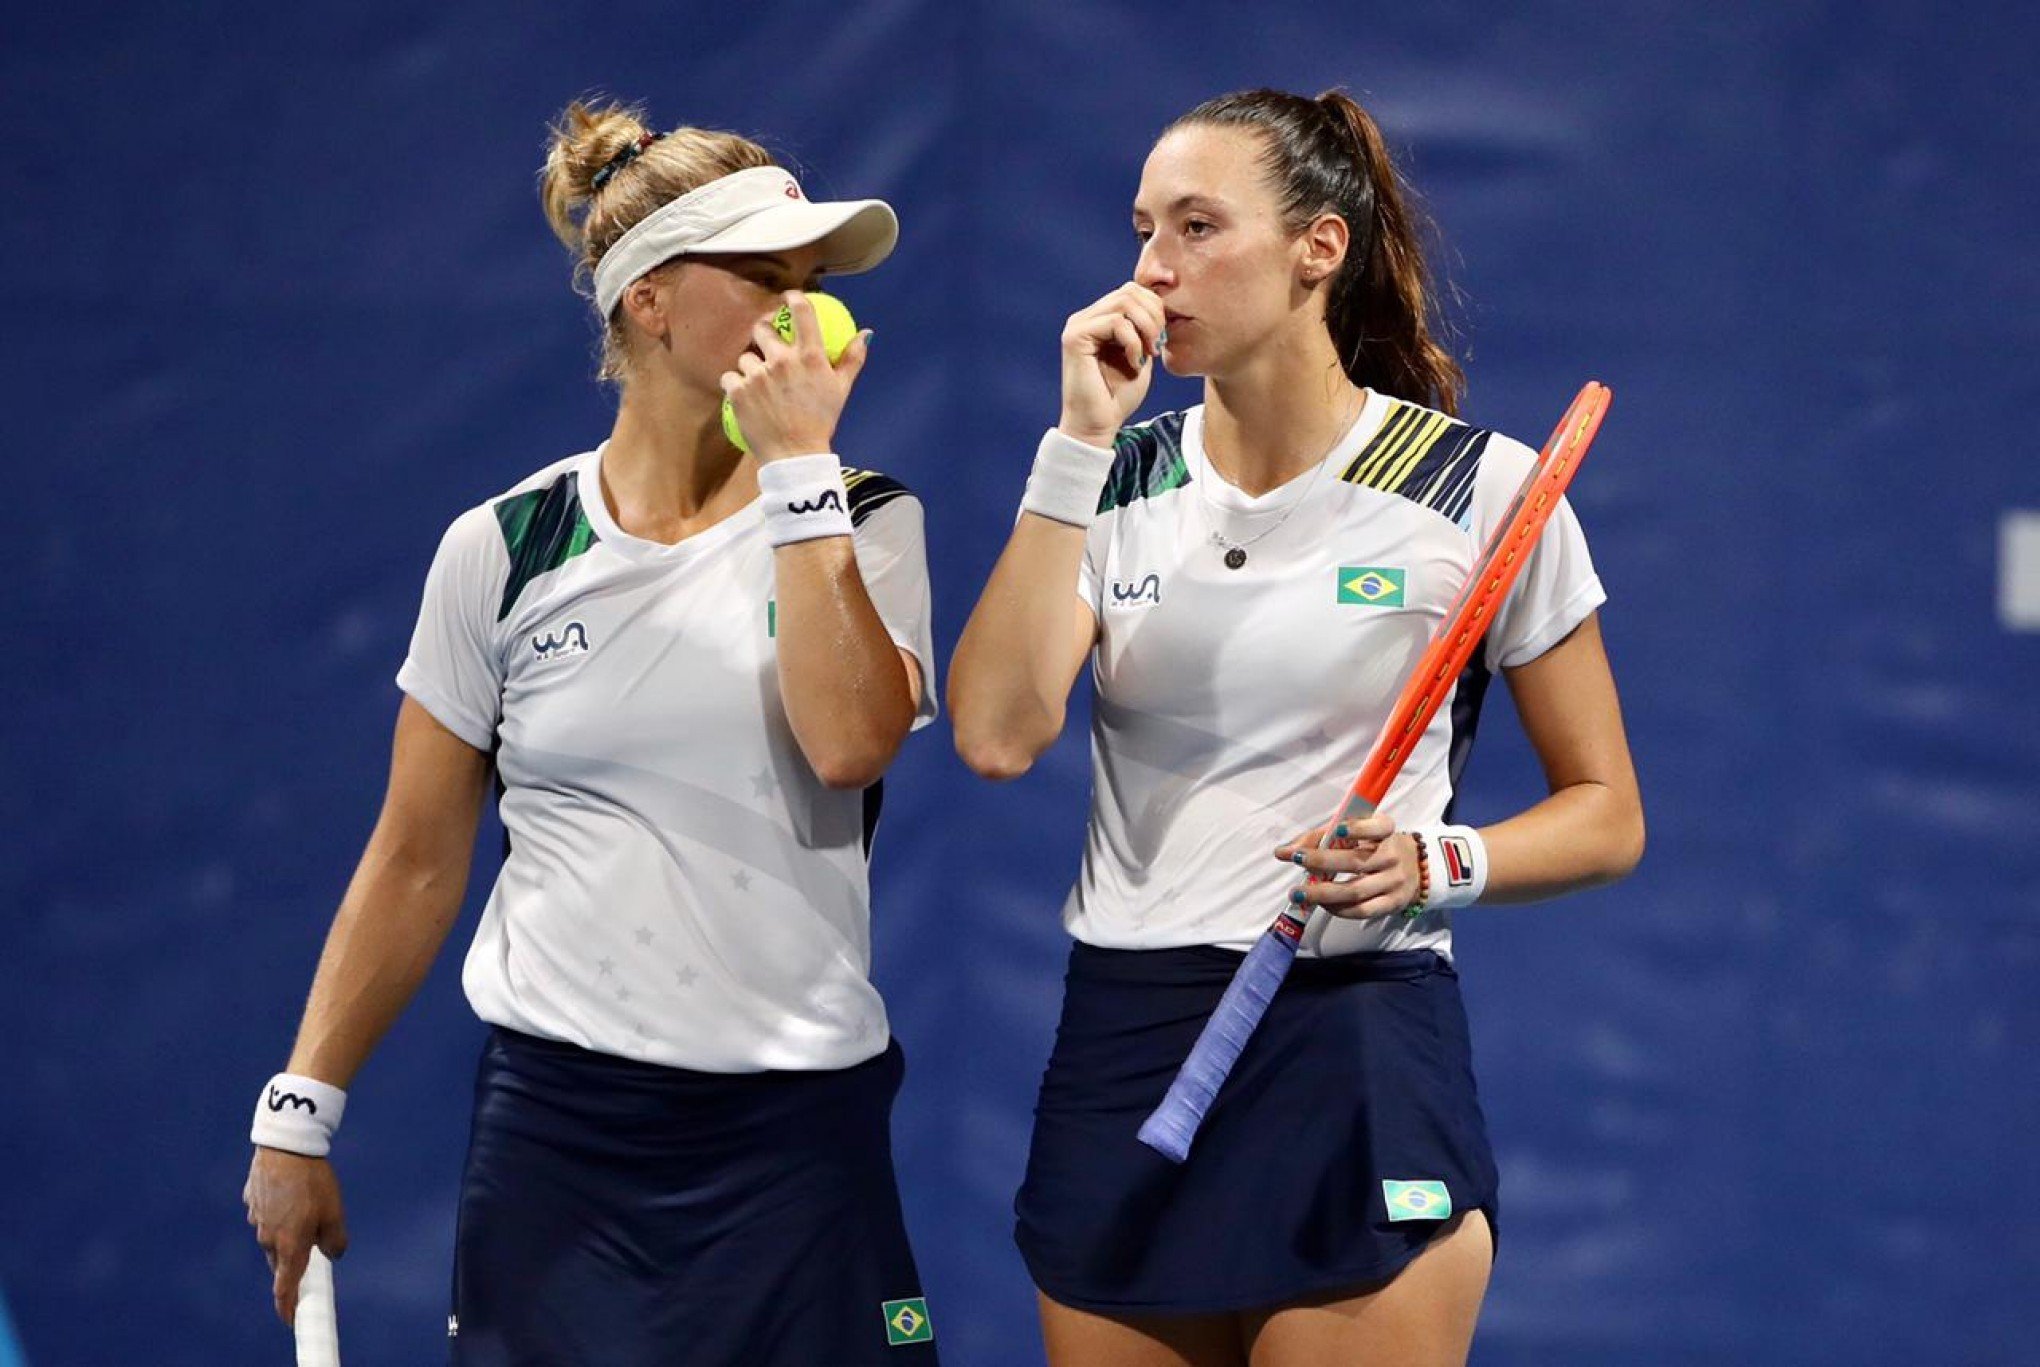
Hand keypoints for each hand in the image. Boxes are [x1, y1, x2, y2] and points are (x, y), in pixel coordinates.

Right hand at [244, 1146, 348, 1326]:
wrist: (286, 1147)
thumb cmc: (313, 1182)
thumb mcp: (334, 1212)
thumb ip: (335, 1240)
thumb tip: (333, 1253)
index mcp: (290, 1245)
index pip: (285, 1287)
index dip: (287, 1306)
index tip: (289, 1320)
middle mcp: (268, 1238)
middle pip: (280, 1261)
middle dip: (294, 1261)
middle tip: (311, 1248)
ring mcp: (256, 1219)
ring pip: (273, 1236)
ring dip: (287, 1232)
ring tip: (306, 1207)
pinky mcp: (252, 1201)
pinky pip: (267, 1213)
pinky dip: (278, 1210)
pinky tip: (290, 1192)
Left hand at [721, 292, 872, 462]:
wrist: (795, 456)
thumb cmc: (821, 422)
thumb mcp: (842, 389)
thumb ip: (853, 358)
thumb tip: (866, 333)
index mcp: (810, 357)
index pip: (801, 312)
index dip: (793, 299)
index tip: (788, 298)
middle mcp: (782, 361)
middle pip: (762, 329)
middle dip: (763, 334)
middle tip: (767, 347)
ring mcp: (758, 375)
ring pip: (746, 358)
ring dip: (751, 369)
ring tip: (762, 389)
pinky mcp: (738, 391)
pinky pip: (730, 377)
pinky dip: (736, 386)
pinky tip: (748, 399)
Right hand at [1058, 283, 1164, 446]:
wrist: (1097, 425)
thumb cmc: (1118, 397)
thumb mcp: (1140, 355)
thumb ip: (1144, 330)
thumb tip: (1158, 305)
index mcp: (1099, 319)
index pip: (1131, 291)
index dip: (1154, 308)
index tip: (1161, 340)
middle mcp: (1085, 317)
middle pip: (1129, 290)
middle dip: (1153, 315)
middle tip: (1158, 345)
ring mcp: (1077, 325)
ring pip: (1123, 301)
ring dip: (1146, 327)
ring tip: (1149, 353)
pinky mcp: (1075, 337)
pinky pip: (1115, 321)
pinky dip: (1133, 341)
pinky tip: (1134, 362)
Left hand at [1273, 813, 1421, 918]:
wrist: (1416, 869)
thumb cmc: (1375, 847)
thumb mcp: (1356, 833)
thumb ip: (1322, 836)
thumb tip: (1286, 850)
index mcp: (1386, 831)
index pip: (1378, 827)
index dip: (1359, 828)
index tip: (1337, 829)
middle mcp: (1392, 856)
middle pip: (1355, 861)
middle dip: (1321, 861)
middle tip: (1296, 859)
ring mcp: (1394, 882)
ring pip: (1355, 891)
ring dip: (1322, 893)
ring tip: (1298, 892)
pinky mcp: (1391, 904)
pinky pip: (1362, 910)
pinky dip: (1338, 909)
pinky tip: (1321, 904)